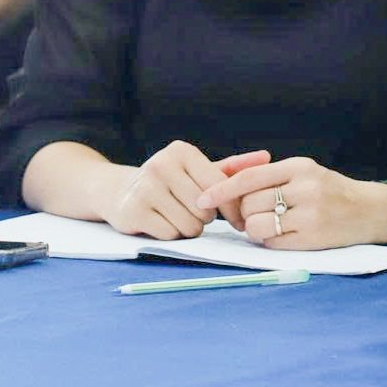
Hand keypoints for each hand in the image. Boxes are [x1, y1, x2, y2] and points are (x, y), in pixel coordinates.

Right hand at [105, 143, 270, 239]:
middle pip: (205, 209)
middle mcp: (160, 165)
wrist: (120, 192)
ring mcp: (143, 188)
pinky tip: (163, 223)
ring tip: (179, 216)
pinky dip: (172, 235)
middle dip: (206, 218)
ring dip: (189, 228)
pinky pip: (169, 235)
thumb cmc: (172, 182)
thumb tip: (267, 157)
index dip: (233, 208)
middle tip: (197, 214)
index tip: (240, 221)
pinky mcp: (131, 211)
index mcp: (182, 151)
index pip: (220, 186)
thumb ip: (233, 167)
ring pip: (189, 225)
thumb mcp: (199, 171)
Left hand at [195, 156, 386, 249]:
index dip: (221, 189)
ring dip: (255, 228)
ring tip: (273, 224)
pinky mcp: (311, 237)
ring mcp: (309, 213)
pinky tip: (286, 233)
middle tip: (254, 215)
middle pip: (249, 204)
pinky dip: (271, 240)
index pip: (250, 177)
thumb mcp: (304, 173)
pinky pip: (272, 241)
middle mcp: (305, 187)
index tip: (202, 199)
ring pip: (256, 225)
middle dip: (244, 213)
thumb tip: (223, 181)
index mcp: (300, 166)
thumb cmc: (329, 191)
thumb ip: (268, 176)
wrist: (370, 210)